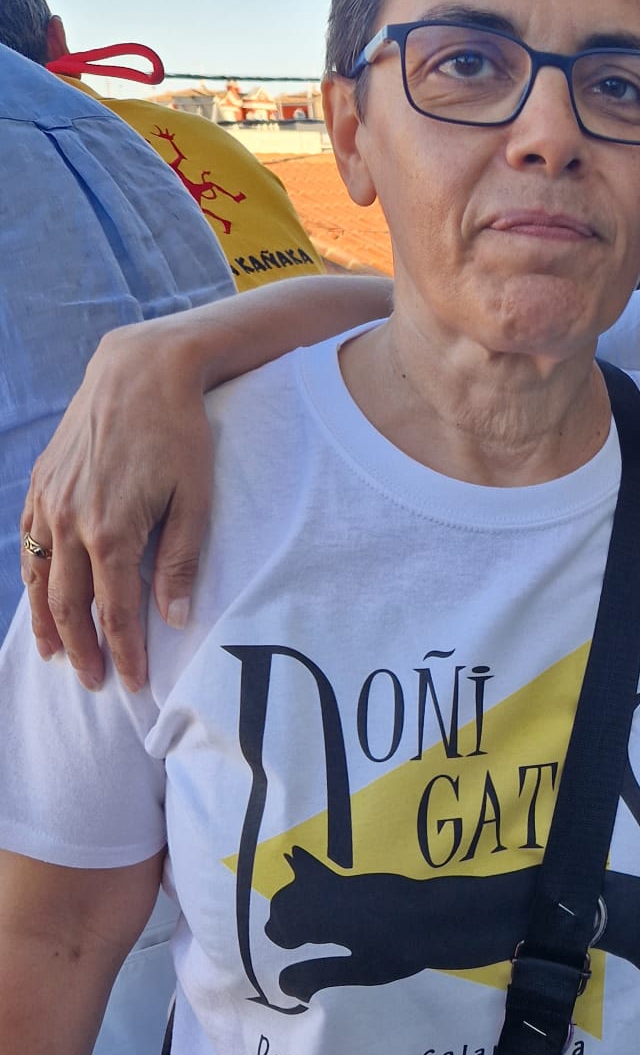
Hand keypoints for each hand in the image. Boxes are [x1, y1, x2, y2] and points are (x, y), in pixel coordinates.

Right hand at [21, 321, 212, 692]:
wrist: (139, 371)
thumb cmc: (179, 433)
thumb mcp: (195, 497)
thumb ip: (182, 560)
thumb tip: (176, 617)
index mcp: (112, 531)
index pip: (117, 610)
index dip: (124, 652)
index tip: (132, 682)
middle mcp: (71, 521)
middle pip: (70, 604)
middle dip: (83, 648)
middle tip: (94, 682)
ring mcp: (49, 501)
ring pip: (39, 577)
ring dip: (47, 621)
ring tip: (57, 654)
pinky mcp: (41, 482)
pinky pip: (28, 541)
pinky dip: (32, 577)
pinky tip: (39, 596)